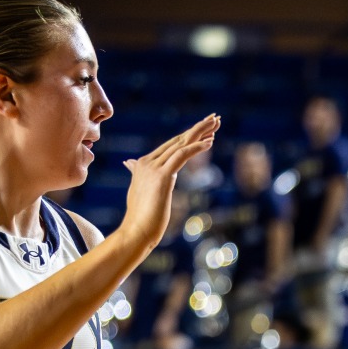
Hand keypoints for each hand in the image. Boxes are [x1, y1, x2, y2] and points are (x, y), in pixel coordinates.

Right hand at [120, 115, 218, 251]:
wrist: (136, 230)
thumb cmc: (141, 215)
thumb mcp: (139, 189)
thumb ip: (136, 173)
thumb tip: (130, 164)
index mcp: (144, 164)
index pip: (171, 145)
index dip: (189, 135)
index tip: (206, 129)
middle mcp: (147, 162)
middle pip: (178, 140)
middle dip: (198, 128)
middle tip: (215, 118)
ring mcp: (154, 168)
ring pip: (181, 144)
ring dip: (201, 132)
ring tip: (217, 123)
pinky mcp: (162, 177)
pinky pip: (182, 156)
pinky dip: (196, 147)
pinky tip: (210, 142)